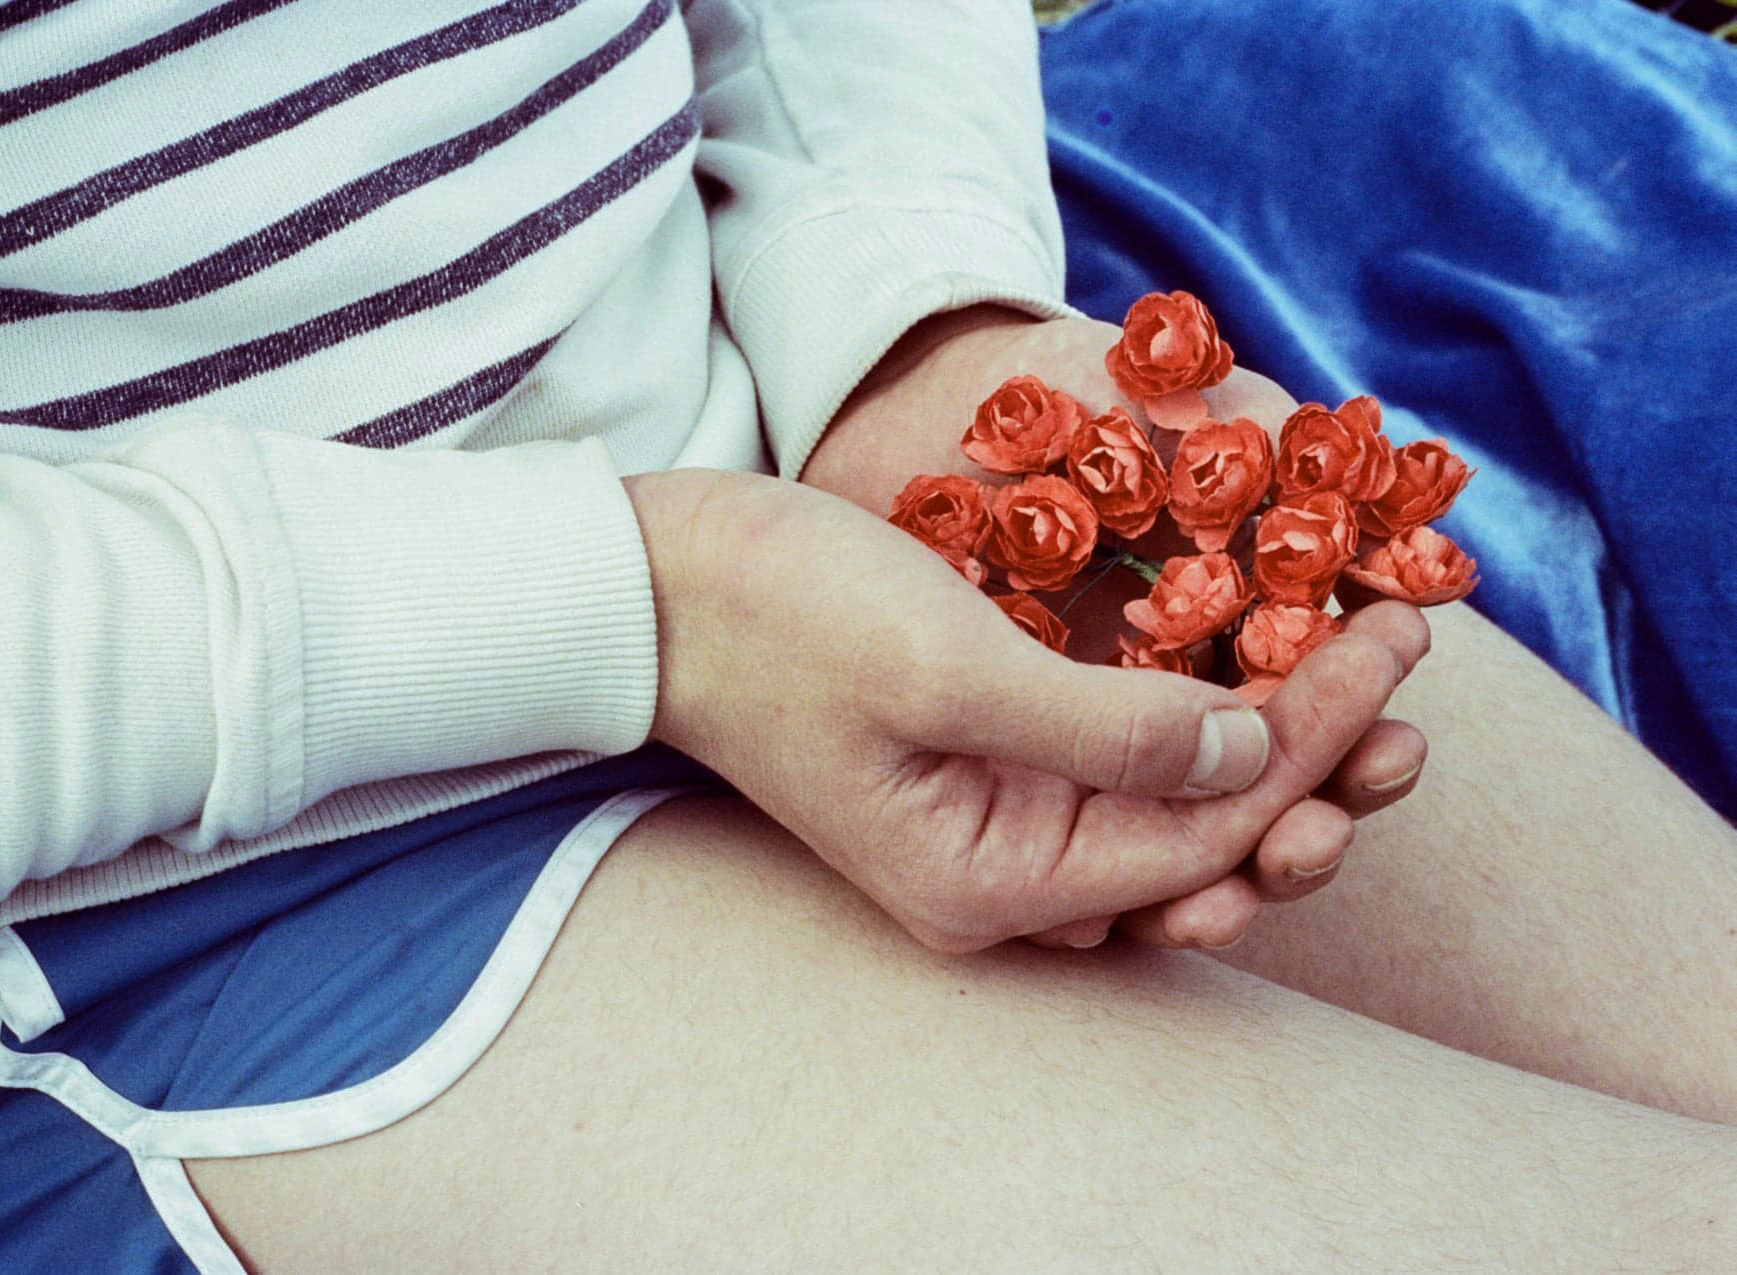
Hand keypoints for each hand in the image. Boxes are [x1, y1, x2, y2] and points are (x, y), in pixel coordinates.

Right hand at [626, 468, 1428, 952]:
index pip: (1199, 841)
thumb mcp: (948, 667)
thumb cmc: (782, 620)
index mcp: (987, 879)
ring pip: (1170, 820)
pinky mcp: (986, 757)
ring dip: (1271, 761)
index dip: (1311, 745)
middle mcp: (1000, 874)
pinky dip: (1197, 724)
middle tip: (1410, 707)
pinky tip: (1258, 668)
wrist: (658, 585)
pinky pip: (1121, 767)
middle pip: (1198, 859)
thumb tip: (1250, 753)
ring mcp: (992, 818)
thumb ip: (1107, 728)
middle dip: (1313, 782)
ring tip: (1371, 700)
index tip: (1393, 641)